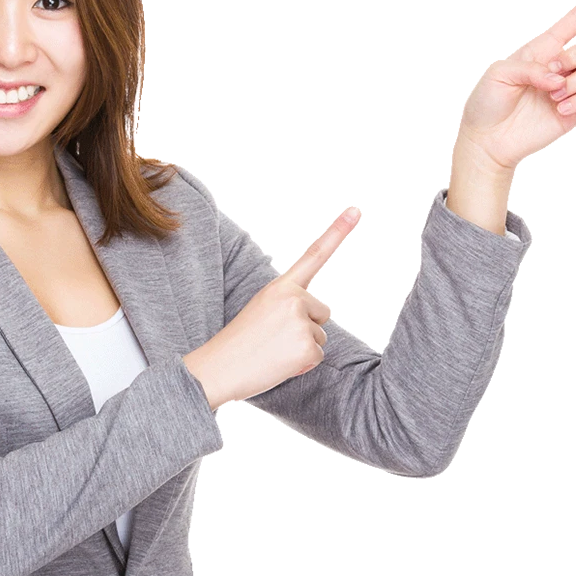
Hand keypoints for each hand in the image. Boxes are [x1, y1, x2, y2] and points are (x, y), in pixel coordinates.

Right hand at [184, 206, 362, 409]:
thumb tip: (310, 319)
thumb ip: (286, 305)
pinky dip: (302, 364)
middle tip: (273, 338)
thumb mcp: (260, 309)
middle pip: (321, 314)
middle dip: (304, 328)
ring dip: (301, 348)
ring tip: (272, 351)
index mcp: (280, 287)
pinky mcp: (306, 347)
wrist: (218, 368)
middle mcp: (293, 299)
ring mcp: (300, 322)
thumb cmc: (239, 342)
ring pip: (319, 337)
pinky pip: (317, 357)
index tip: (357, 206)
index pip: (314, 256)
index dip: (339, 230)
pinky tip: (279, 363)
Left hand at [456, 0, 575, 172]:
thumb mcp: (499, 76)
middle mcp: (560, 66)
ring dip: (575, 82)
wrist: (487, 139)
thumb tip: (558, 79)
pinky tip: (558, 110)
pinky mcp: (575, 109)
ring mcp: (570, 87)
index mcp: (542, 50)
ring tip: (551, 97)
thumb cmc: (488, 103)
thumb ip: (530, 68)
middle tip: (553, 73)